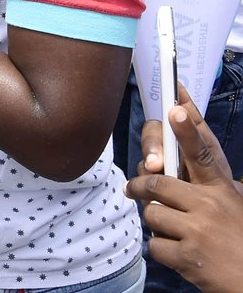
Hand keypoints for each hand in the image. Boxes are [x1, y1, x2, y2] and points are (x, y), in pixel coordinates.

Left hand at [124, 86, 242, 292]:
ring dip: (157, 224)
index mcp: (221, 190)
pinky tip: (180, 254)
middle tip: (132, 189)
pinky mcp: (188, 255)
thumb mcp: (232, 206)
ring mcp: (198, 230)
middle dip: (139, 187)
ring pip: (152, 214)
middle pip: (156, 183)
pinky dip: (163, 251)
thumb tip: (165, 170)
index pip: (201, 154)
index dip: (186, 130)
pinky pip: (155, 245)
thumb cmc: (239, 239)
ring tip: (175, 232)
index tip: (175, 108)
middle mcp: (209, 206)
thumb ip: (205, 188)